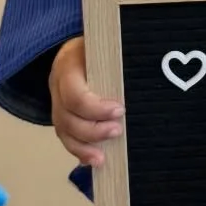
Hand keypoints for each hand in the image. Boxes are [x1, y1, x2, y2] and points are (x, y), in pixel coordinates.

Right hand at [50, 36, 122, 166]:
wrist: (80, 46)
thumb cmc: (102, 46)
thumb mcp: (108, 45)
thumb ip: (120, 57)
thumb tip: (149, 68)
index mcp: (68, 64)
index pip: (74, 93)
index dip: (95, 108)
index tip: (120, 110)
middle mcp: (57, 85)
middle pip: (66, 116)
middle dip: (92, 130)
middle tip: (118, 131)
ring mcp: (56, 101)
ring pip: (63, 130)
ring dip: (83, 147)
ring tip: (102, 158)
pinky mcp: (61, 115)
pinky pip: (66, 137)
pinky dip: (79, 151)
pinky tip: (93, 160)